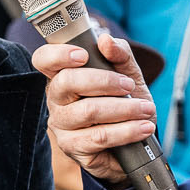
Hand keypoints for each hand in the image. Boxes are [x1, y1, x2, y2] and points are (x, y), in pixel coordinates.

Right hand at [30, 31, 156, 186]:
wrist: (134, 144)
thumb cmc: (125, 103)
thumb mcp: (129, 75)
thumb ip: (120, 55)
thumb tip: (106, 41)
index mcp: (63, 75)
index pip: (43, 59)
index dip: (58, 54)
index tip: (83, 55)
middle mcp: (56, 100)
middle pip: (66, 82)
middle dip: (104, 81)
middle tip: (129, 85)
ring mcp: (61, 126)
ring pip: (87, 111)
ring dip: (123, 109)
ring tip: (146, 109)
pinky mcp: (73, 148)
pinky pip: (98, 137)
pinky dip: (126, 131)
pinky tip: (142, 128)